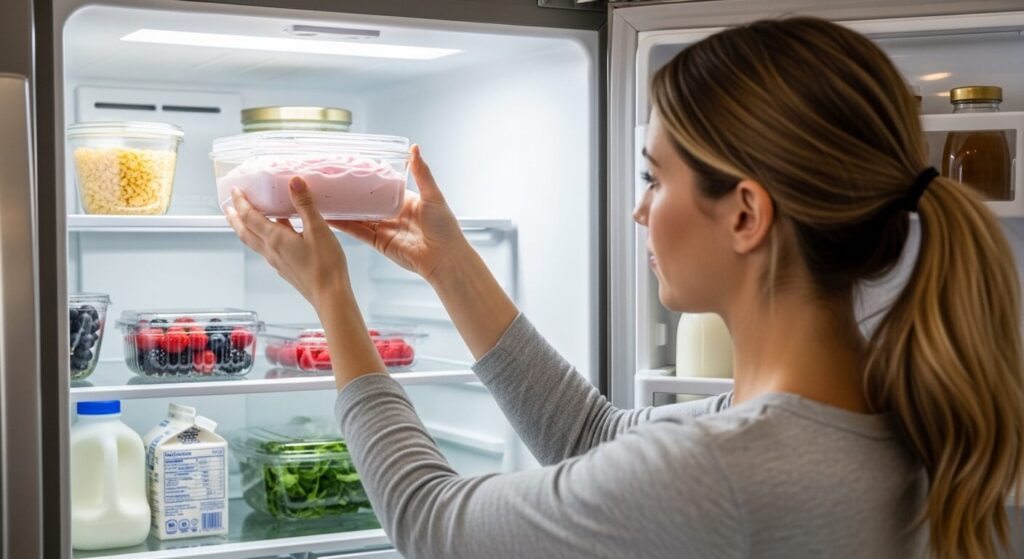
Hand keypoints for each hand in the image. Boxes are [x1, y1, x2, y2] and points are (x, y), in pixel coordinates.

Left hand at [226, 177, 350, 308]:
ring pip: (254, 242)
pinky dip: (263, 238)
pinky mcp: (286, 269)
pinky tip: (275, 236)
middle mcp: (271, 251)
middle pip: (245, 232)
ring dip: (246, 229)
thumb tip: (294, 181)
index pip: (250, 217)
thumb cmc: (325, 264)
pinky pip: (268, 250)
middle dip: (235, 218)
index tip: (235, 191)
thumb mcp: (318, 229)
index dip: (241, 203)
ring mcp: (277, 262)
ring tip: (245, 220)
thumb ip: (305, 204)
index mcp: (275, 238)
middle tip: (228, 208)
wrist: (329, 296)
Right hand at [330, 145, 467, 283]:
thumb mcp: (433, 196)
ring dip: (343, 209)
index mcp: (405, 201)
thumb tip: (415, 148)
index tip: (352, 168)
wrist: (443, 257)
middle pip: (366, 201)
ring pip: (358, 216)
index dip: (368, 178)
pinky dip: (343, 225)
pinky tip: (329, 217)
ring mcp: (384, 229)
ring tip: (325, 197)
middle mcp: (392, 214)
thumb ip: (421, 173)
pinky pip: (357, 232)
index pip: (382, 187)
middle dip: (351, 193)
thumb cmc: (444, 227)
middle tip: (332, 181)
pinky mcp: (378, 242)